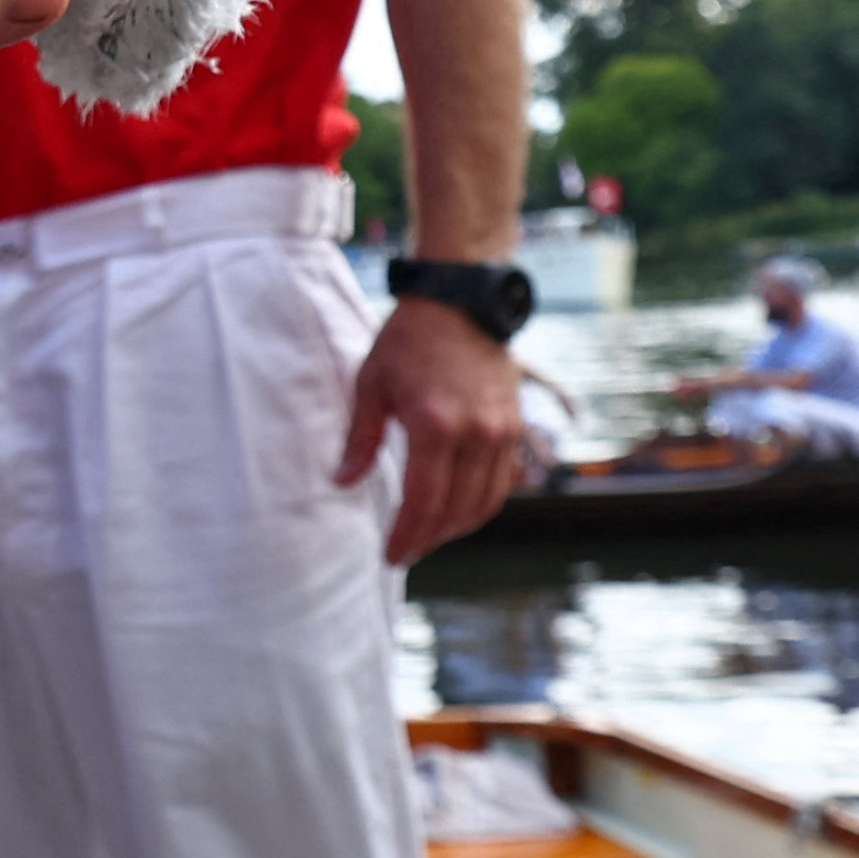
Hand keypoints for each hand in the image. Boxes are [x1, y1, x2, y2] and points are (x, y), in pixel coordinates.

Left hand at [339, 297, 532, 564]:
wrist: (461, 302)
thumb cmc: (409, 340)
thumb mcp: (371, 383)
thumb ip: (360, 439)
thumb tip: (342, 482)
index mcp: (434, 426)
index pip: (423, 502)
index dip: (407, 536)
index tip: (392, 555)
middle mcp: (476, 434)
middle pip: (455, 511)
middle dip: (429, 539)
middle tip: (406, 551)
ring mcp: (501, 432)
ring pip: (485, 503)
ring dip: (457, 528)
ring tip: (429, 535)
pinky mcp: (515, 426)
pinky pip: (502, 482)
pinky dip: (480, 504)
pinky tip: (456, 509)